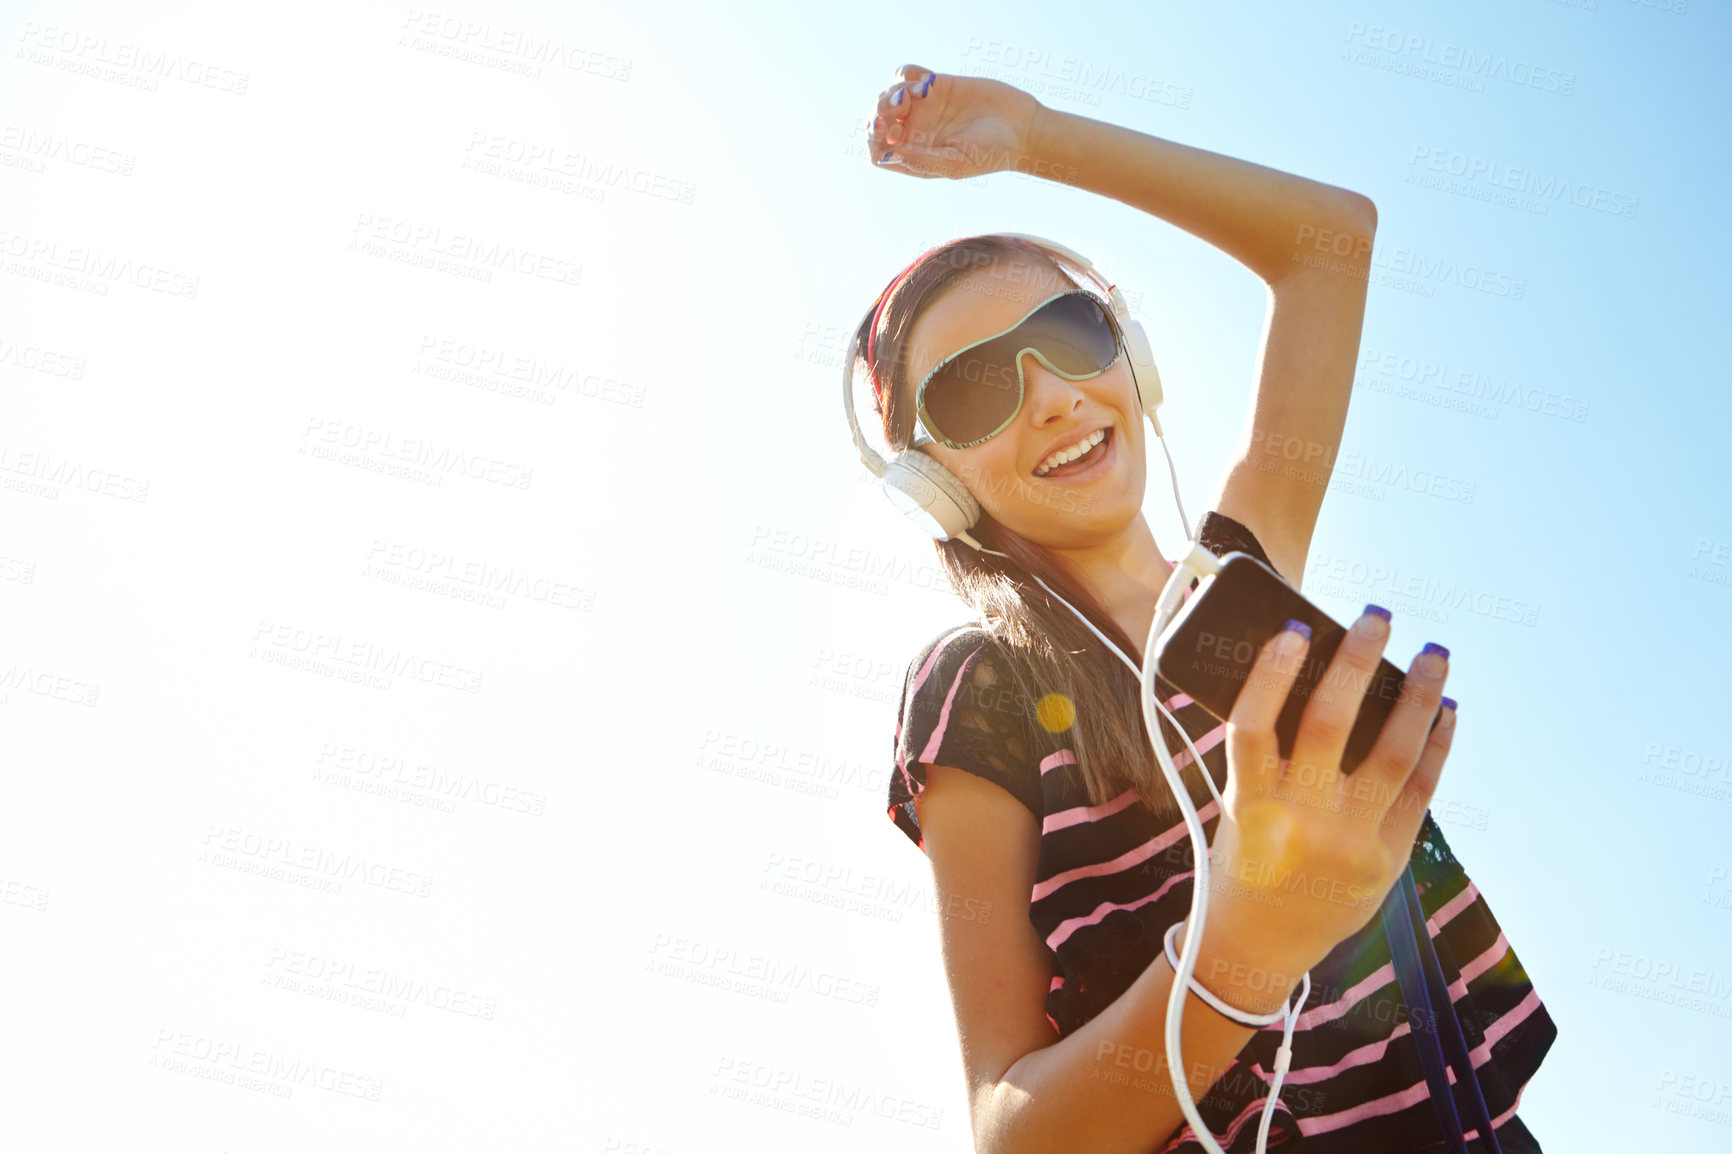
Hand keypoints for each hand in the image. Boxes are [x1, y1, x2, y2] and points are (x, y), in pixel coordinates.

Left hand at [864, 64, 1044, 180]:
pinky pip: (906, 75)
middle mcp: (915, 133)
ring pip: (889, 95)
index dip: (874, 138)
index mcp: (916, 157)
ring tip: (920, 93)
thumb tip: (887, 153)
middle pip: (878, 121)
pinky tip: (925, 80)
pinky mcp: (935, 85)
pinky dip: (907, 73)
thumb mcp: (956, 163)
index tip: (888, 128)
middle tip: (900, 106)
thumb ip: (921, 159)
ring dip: (895, 91)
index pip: (877, 151)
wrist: (1021, 126)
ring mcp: (923, 108)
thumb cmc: (992, 153)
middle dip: (881, 111)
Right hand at [1203, 609, 1456, 978]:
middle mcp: (1300, 820)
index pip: (1253, 727)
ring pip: (1392, 754)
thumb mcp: (1239, 809)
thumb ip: (1269, 758)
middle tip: (1376, 619)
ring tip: (1434, 655)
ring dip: (1417, 697)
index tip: (1294, 630)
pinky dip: (1435, 746)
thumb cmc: (1244, 861)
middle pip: (1331, 726)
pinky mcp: (1387, 859)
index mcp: (1249, 805)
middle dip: (1356, 664)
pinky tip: (1445, 711)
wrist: (1262, 946)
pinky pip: (1420, 791)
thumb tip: (1315, 680)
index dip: (1271, 675)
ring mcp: (1349, 841)